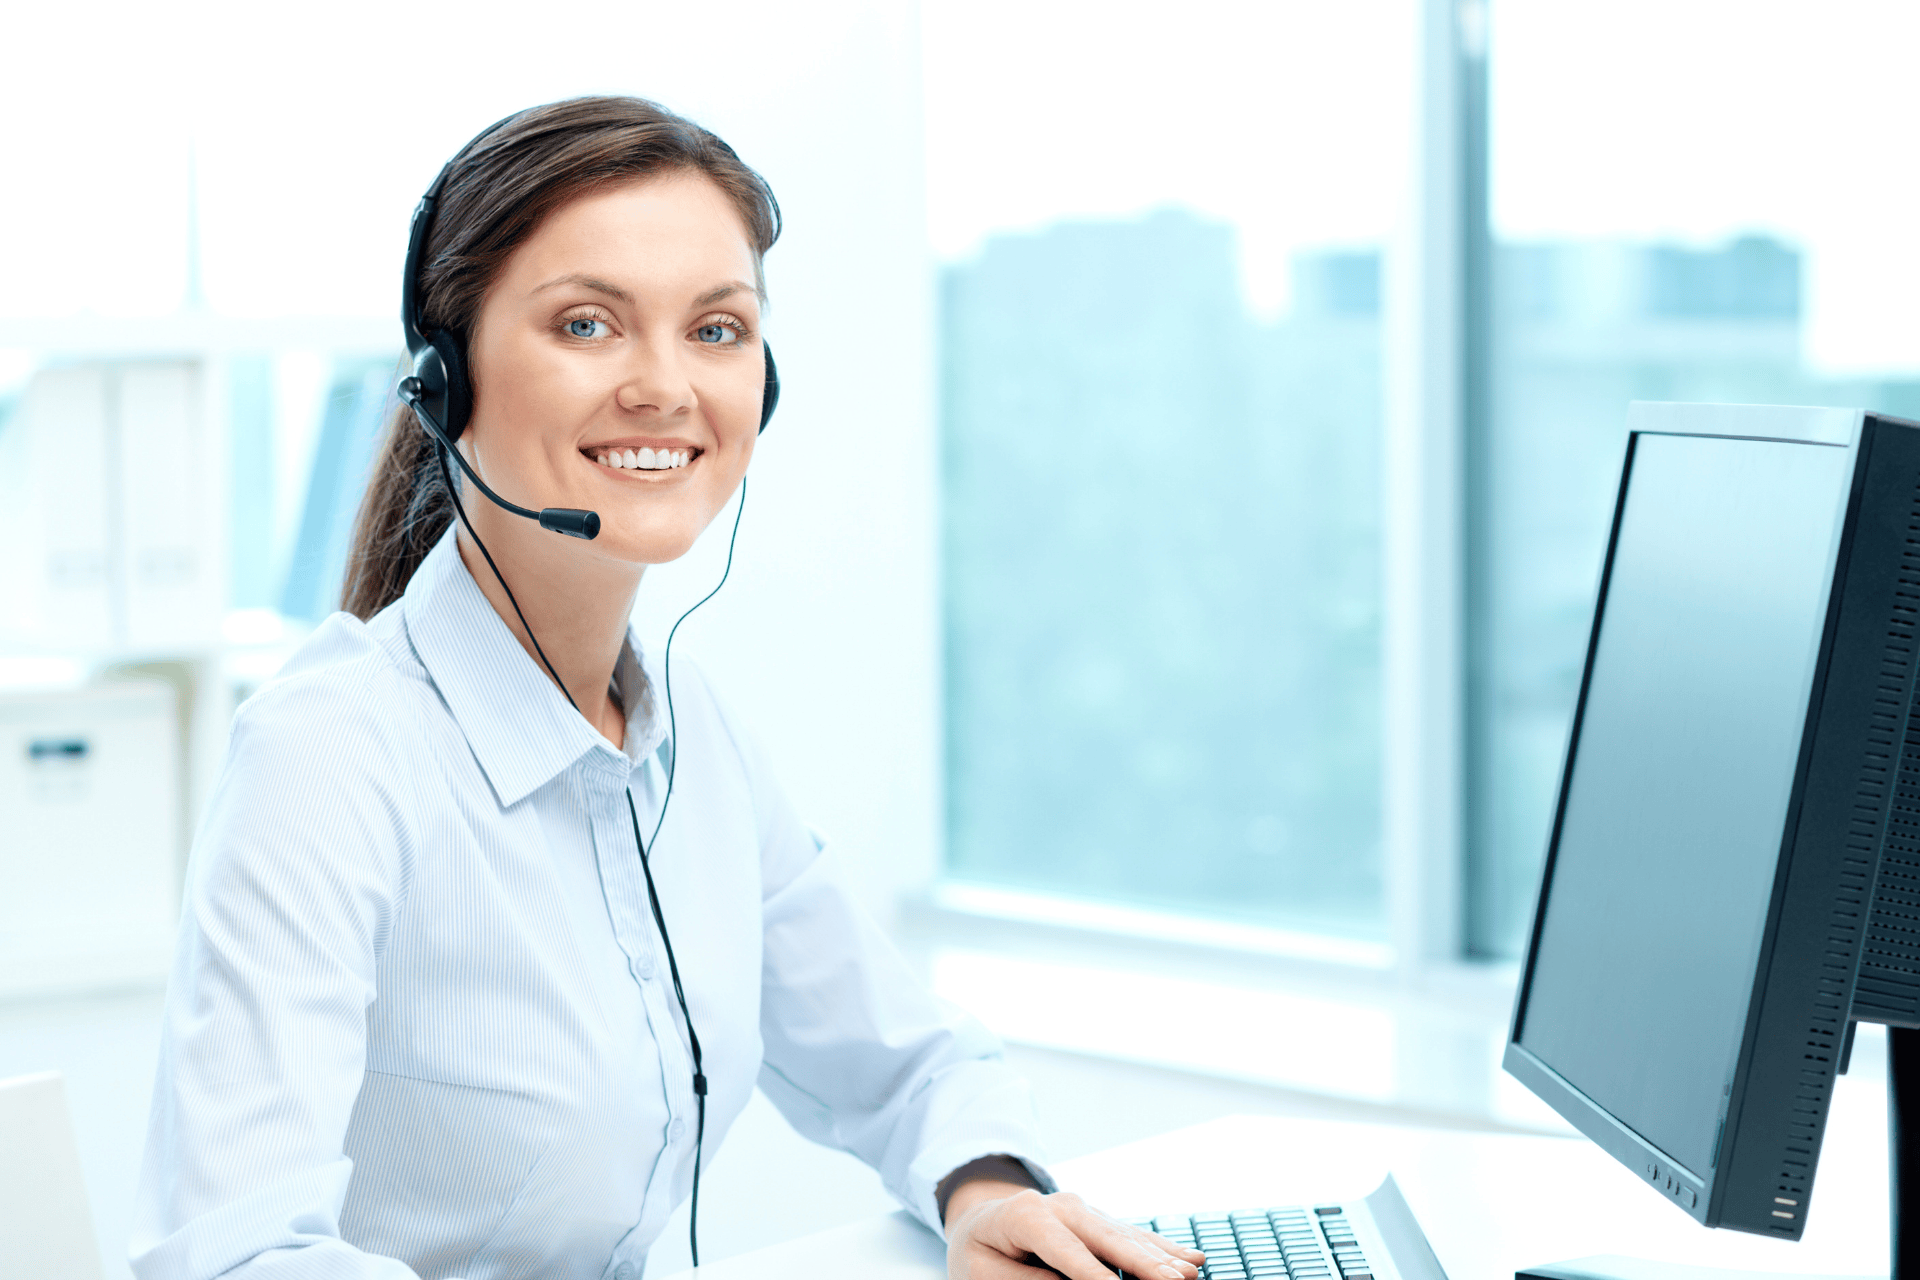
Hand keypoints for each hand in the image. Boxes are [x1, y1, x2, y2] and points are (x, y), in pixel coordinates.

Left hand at [944, 1179, 1206, 1278]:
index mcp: (1026, 1215)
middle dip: (1143, 1264)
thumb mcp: (983, 1273)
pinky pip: (1134, 1236)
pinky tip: (1191, 1259)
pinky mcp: (1098, 1221)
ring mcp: (1083, 1211)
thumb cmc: (978, 1253)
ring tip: (1191, 1274)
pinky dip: (1162, 1250)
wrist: (983, 1221)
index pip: (1067, 1251)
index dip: (1094, 1275)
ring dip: (1161, 1258)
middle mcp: (1061, 1207)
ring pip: (1127, 1237)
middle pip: (1108, 1239)